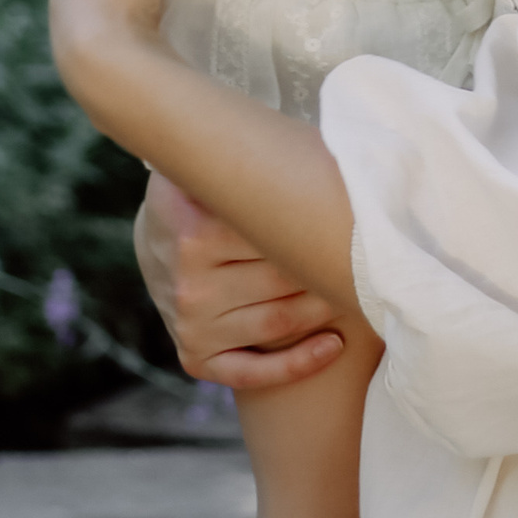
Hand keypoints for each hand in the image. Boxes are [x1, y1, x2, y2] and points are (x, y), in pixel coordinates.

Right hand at [136, 171, 346, 389]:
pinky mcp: (194, 357)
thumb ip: (254, 157)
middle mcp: (188, 283)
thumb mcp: (212, 167)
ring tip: (353, 290)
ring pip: (278, 322)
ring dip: (322, 308)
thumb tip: (326, 145)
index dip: (316, 228)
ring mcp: (189, 324)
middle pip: (282, 279)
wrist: (155, 235)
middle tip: (361, 257)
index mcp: (194, 230)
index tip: (350, 223)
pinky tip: (333, 346)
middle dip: (323, 267)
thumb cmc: (203, 192)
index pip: (273, 235)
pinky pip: (253, 372)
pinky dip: (299, 363)